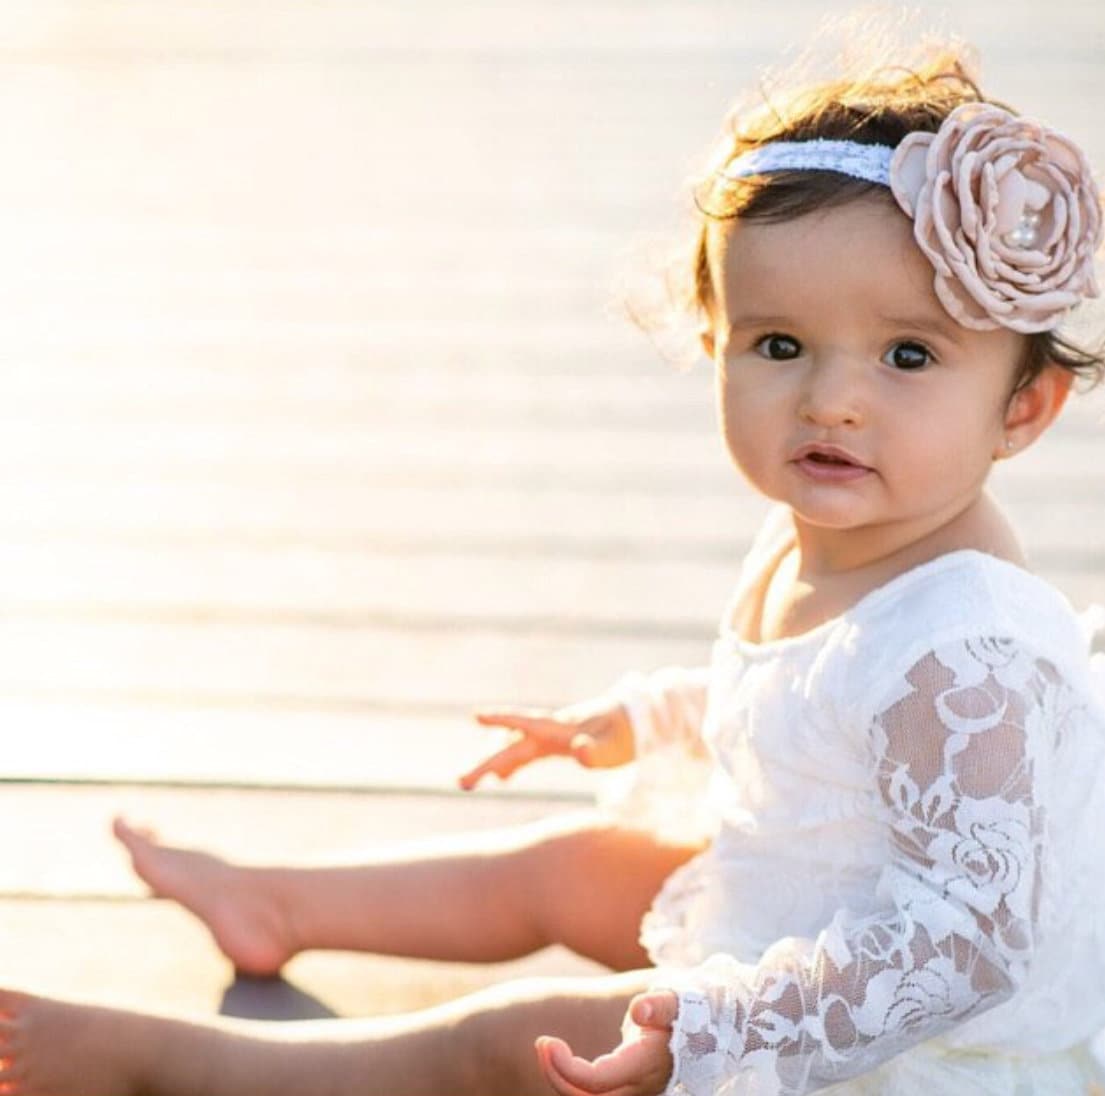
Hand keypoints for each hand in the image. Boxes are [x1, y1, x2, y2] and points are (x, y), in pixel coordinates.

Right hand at [458, 695, 634, 789]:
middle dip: (486, 761)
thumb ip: (597, 750)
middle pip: (513, 744)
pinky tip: (502, 779)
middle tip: (462, 782)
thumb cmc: (628, 734)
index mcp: (562, 728)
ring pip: (516, 748)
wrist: (640, 721)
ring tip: (470, 782)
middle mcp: (552, 730)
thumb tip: (578, 750)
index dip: (502, 721)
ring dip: (493, 762)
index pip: (527, 723)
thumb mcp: (615, 747)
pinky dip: (512, 764)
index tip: (476, 716)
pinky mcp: (559, 744)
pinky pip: (528, 754)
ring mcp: (554, 737)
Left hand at [535, 991, 676, 1095]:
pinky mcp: (630, 1088)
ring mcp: (636, 1092)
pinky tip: (559, 1059)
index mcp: (647, 1065)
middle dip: (558, 1076)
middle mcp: (640, 1087)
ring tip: (545, 1048)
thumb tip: (639, 1010)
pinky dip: (573, 1081)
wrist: (707, 1029)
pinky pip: (595, 1095)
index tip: (547, 1042)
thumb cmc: (689, 1009)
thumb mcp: (677, 1001)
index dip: (568, 1068)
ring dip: (562, 1079)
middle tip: (542, 1044)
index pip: (599, 1081)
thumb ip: (660, 1005)